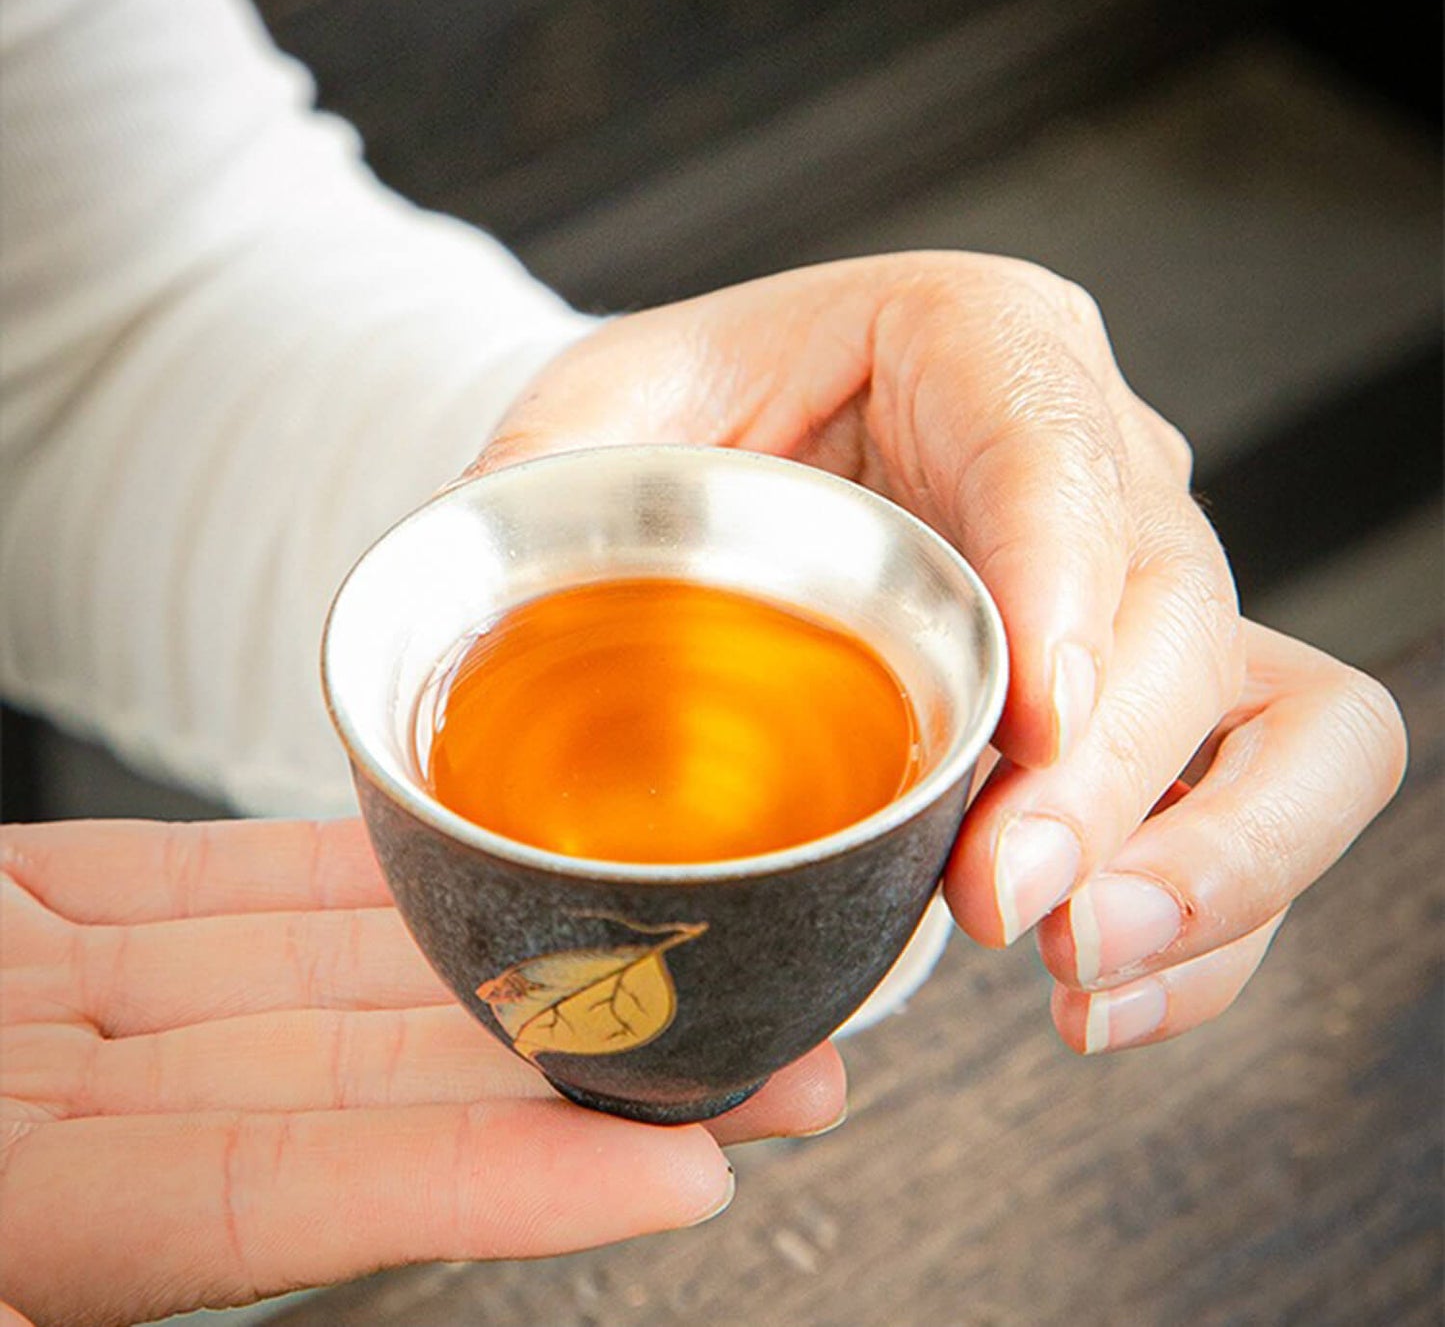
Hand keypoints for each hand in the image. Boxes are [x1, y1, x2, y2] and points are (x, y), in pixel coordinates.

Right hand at [0, 819, 843, 1326]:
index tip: (680, 1167)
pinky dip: (358, 872)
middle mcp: (82, 1123)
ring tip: (697, 949)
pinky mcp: (44, 912)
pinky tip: (486, 860)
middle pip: (371, 1087)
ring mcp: (70, 1014)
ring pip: (328, 972)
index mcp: (44, 1238)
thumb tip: (175, 1252)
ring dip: (513, 952)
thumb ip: (79, 1265)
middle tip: (769, 1054)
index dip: (502, 1184)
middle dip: (576, 1069)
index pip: (305, 1206)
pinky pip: (221, 887)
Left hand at [475, 252, 1406, 1050]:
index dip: (1066, 581)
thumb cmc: (695, 423)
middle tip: (1003, 901)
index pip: (1056, 445)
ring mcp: (1144, 598)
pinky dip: (1211, 928)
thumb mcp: (604, 411)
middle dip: (1116, 778)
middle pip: (1180, 614)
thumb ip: (541, 484)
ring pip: (1297, 727)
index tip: (1025, 723)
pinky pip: (1254, 813)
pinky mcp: (1155, 712)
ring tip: (1084, 971)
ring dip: (1217, 866)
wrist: (755, 467)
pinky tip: (1100, 1000)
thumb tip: (474, 600)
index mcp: (977, 345)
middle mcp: (1100, 464)